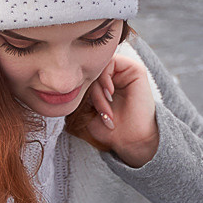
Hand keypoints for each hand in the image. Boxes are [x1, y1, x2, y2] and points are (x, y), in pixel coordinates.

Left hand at [65, 52, 158, 167]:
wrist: (131, 141)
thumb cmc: (110, 130)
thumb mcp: (87, 109)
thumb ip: (79, 91)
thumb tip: (68, 76)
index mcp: (106, 83)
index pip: (85, 74)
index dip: (82, 90)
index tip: (89, 111)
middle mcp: (116, 75)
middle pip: (92, 70)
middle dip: (91, 92)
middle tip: (100, 112)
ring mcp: (125, 71)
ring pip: (99, 67)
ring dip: (98, 89)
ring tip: (106, 109)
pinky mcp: (135, 69)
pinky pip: (111, 62)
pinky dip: (105, 78)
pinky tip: (110, 94)